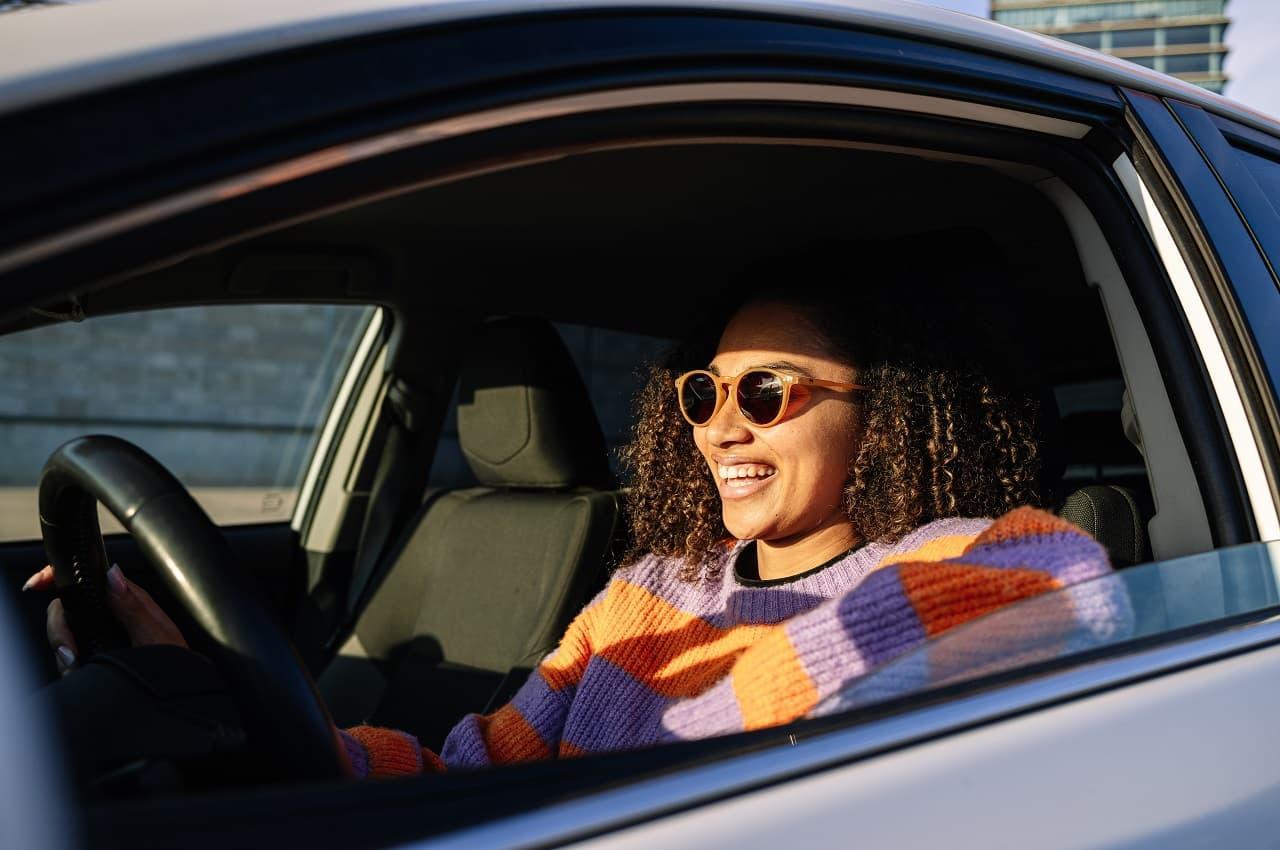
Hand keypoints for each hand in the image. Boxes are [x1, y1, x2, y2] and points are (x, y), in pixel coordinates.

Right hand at [23, 563, 187, 674]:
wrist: (176, 694)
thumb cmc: (176, 662)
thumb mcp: (155, 634)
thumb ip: (132, 605)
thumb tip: (112, 573)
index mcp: (126, 600)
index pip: (89, 580)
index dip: (60, 576)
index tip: (39, 583)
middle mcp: (110, 615)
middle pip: (65, 609)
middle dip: (59, 629)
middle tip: (70, 651)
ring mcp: (99, 636)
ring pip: (63, 634)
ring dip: (62, 651)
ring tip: (76, 665)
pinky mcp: (93, 656)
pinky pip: (68, 656)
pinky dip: (67, 665)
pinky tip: (77, 672)